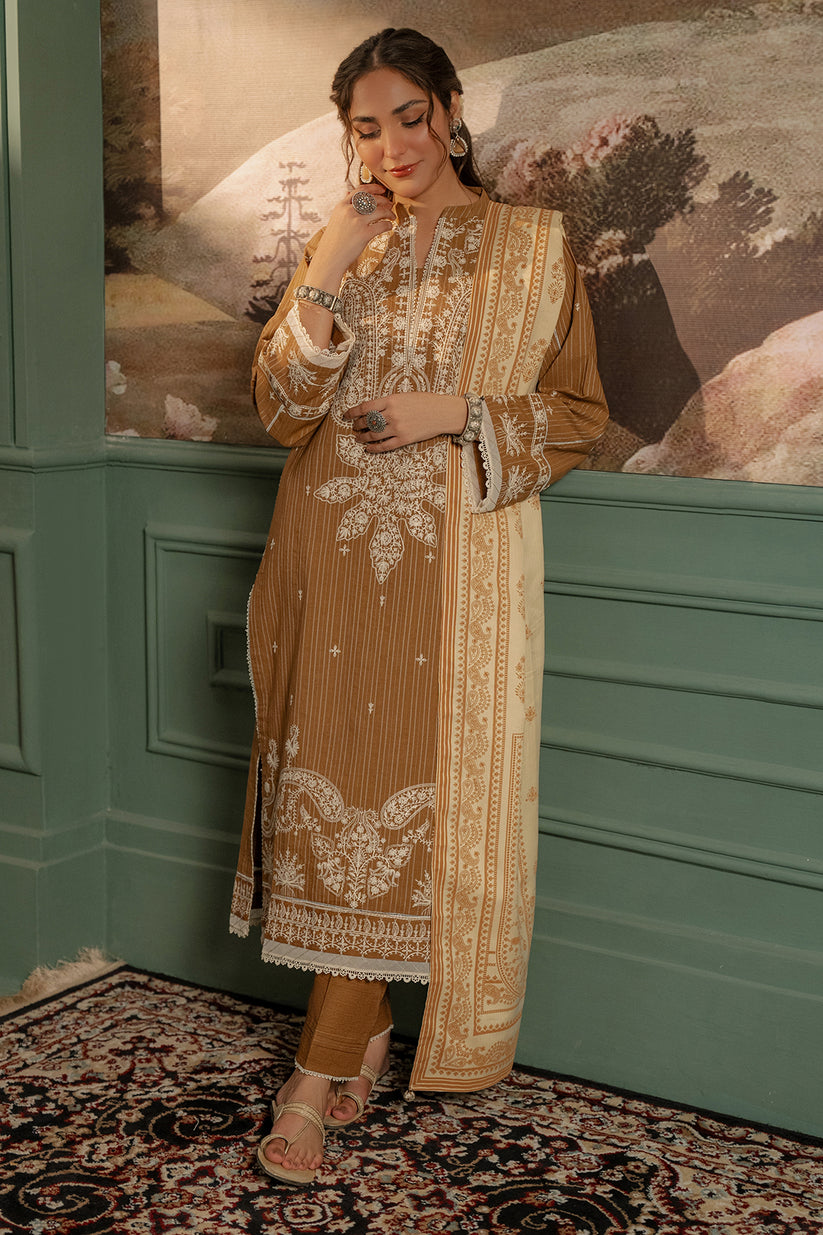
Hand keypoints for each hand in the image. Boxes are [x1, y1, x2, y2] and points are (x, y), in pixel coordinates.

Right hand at [308, 185, 394, 290]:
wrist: (329, 259)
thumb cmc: (333, 242)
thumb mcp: (335, 219)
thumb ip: (344, 207)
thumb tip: (348, 193)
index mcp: (341, 206)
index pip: (360, 190)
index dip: (373, 188)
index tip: (382, 191)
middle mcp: (349, 211)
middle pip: (372, 199)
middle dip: (384, 201)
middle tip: (390, 204)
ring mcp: (357, 222)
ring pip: (379, 211)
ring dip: (389, 213)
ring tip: (392, 217)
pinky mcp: (364, 234)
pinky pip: (382, 225)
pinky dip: (388, 225)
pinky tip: (389, 227)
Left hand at [344, 393, 467, 451]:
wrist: (442, 412)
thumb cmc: (425, 402)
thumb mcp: (404, 396)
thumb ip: (388, 403)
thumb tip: (371, 410)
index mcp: (391, 400)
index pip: (365, 407)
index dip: (352, 412)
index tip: (346, 415)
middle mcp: (392, 414)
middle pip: (367, 421)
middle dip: (357, 425)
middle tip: (354, 427)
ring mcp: (398, 428)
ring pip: (373, 435)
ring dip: (363, 437)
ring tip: (358, 438)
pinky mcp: (404, 439)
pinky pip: (384, 446)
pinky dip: (374, 448)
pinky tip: (368, 448)